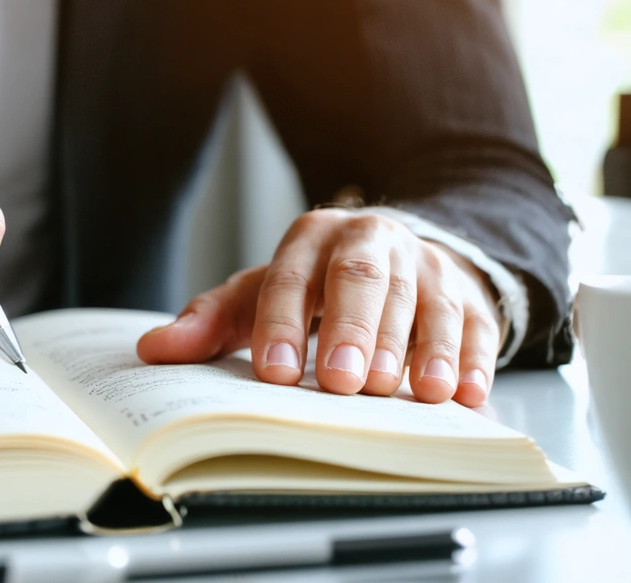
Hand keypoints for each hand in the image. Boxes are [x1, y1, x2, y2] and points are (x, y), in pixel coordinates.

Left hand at [137, 209, 502, 406]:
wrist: (397, 253)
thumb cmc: (318, 284)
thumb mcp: (261, 294)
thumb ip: (211, 321)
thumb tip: (153, 350)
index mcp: (311, 238)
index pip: (291, 276)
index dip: (281, 323)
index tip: (274, 372)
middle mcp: (371, 240)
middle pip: (362, 280)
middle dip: (353, 331)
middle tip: (343, 383)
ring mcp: (425, 265)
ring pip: (425, 300)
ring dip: (422, 346)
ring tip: (417, 391)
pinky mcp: (470, 294)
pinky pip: (476, 323)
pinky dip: (474, 359)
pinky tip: (468, 393)